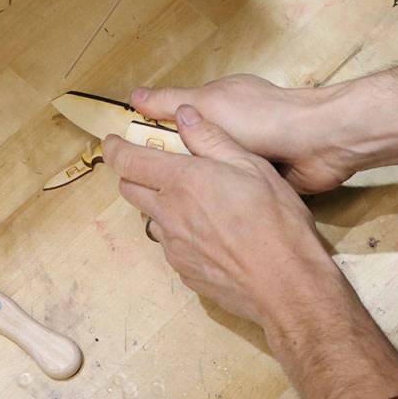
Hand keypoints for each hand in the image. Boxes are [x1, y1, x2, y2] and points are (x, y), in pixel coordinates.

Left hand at [104, 105, 397, 398]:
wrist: (285, 284)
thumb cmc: (275, 220)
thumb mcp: (251, 165)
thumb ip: (212, 138)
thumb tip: (184, 114)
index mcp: (182, 181)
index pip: (128, 161)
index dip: (115, 148)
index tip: (112, 141)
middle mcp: (168, 214)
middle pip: (130, 190)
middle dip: (134, 173)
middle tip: (155, 164)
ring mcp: (174, 247)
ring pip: (151, 218)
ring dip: (159, 205)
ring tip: (191, 201)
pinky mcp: (184, 271)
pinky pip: (171, 245)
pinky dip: (179, 232)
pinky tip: (209, 232)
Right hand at [130, 75, 355, 193]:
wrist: (318, 144)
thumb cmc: (263, 118)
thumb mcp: (210, 104)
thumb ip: (172, 103)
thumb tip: (134, 97)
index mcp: (216, 107)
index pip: (175, 122)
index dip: (153, 140)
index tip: (128, 161)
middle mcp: (230, 131)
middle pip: (191, 153)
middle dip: (172, 172)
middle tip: (144, 197)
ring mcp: (247, 158)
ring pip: (210, 177)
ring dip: (195, 191)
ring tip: (166, 215)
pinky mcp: (262, 182)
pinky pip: (233, 194)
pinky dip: (220, 203)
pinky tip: (200, 220)